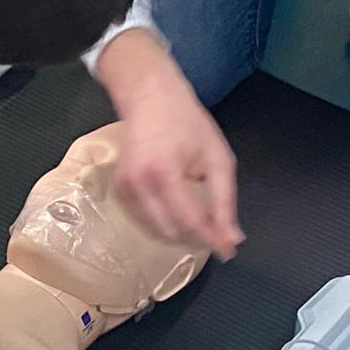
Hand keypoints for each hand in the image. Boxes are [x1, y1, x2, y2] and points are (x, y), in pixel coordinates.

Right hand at [98, 45, 241, 260]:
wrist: (149, 98)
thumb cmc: (188, 123)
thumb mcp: (218, 158)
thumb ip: (224, 201)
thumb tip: (231, 239)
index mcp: (166, 172)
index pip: (190, 221)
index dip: (211, 240)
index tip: (228, 250)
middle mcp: (139, 184)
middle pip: (170, 232)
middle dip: (196, 240)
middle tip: (215, 235)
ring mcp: (124, 188)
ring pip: (154, 231)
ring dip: (178, 236)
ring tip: (198, 225)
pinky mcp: (118, 190)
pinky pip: (141, 221)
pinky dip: (161, 225)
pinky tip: (176, 214)